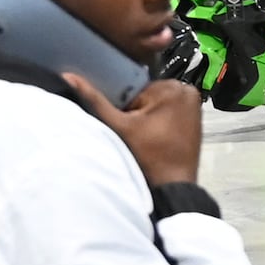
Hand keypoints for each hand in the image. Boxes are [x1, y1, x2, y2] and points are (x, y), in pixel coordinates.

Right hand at [69, 72, 202, 185]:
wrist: (172, 187)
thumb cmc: (149, 157)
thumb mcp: (118, 126)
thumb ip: (95, 100)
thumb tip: (69, 77)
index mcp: (173, 87)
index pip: (135, 87)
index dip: (124, 105)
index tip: (123, 122)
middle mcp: (188, 92)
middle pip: (146, 95)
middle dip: (135, 111)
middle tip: (132, 132)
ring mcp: (194, 106)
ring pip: (155, 105)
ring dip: (145, 118)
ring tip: (142, 138)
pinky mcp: (194, 120)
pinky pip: (167, 114)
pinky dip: (157, 123)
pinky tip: (152, 139)